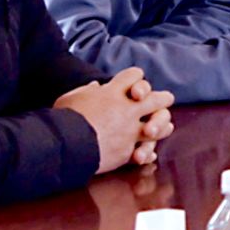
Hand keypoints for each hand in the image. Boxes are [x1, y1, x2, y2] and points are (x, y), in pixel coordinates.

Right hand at [55, 68, 175, 173]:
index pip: (135, 75)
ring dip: (161, 126)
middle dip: (162, 99)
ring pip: (159, 126)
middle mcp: (127, 110)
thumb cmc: (65, 118)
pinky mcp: (127, 152)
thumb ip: (86, 91)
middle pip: (157, 99)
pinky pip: (145, 152)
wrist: (64, 145)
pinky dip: (146, 153)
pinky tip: (147, 154)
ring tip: (162, 128)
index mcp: (114, 93)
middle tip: (165, 100)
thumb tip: (95, 87)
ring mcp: (130, 131)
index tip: (133, 85)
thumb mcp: (71, 98)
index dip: (135, 78)